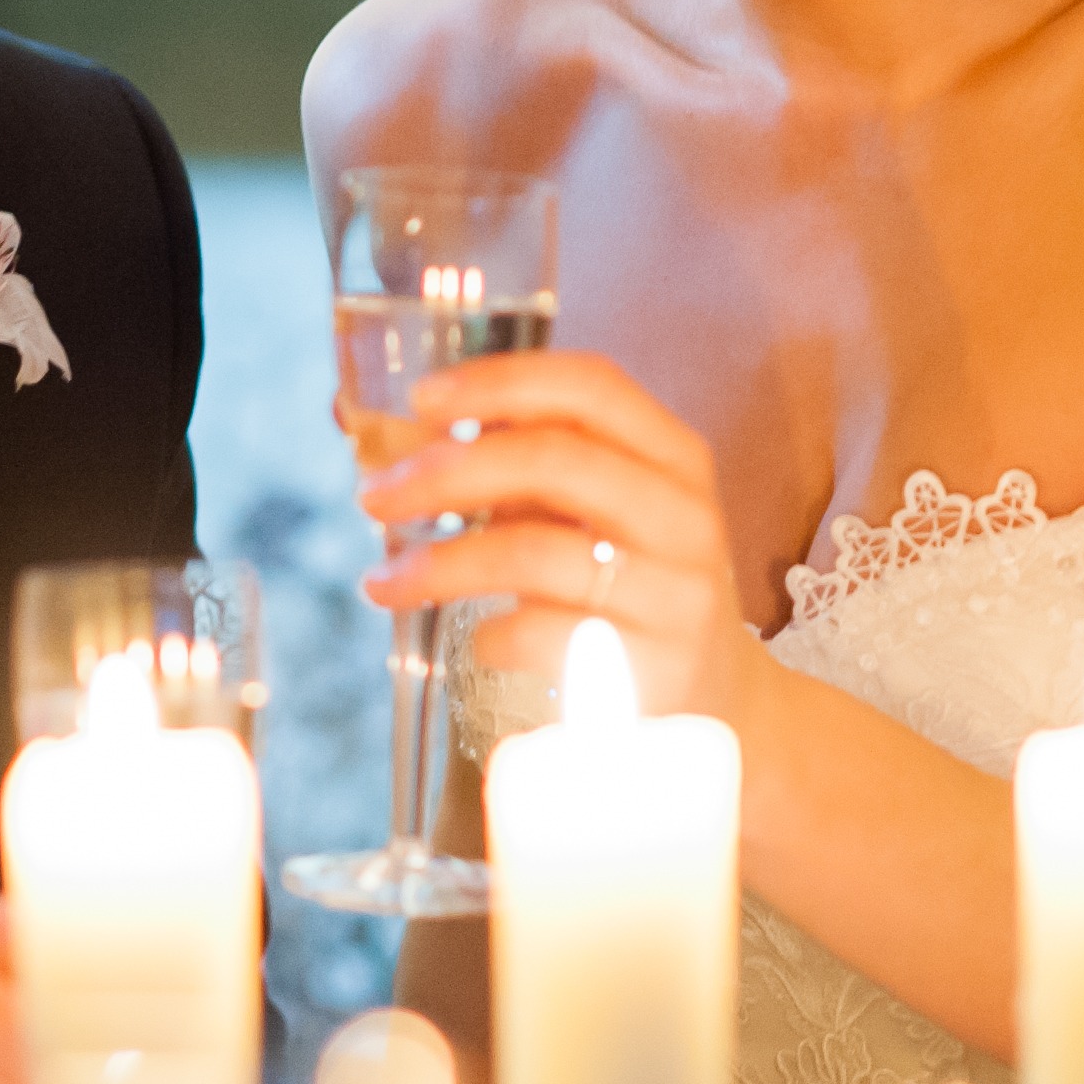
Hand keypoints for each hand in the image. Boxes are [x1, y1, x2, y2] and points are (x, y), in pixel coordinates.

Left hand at [357, 348, 757, 725]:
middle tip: (376, 497)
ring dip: (440, 564)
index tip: (423, 400)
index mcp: (673, 455)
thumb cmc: (630, 585)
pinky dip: (488, 634)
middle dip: (448, 472)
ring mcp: (675, 595)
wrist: (718, 701)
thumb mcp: (597, 512)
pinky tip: (476, 639)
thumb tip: (366, 425)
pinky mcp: (654, 671)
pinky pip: (543, 636)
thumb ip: (514, 466)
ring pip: (537, 554)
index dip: (502, 381)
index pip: (592, 387)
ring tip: (382, 583)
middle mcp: (684, 516)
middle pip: (554, 461)